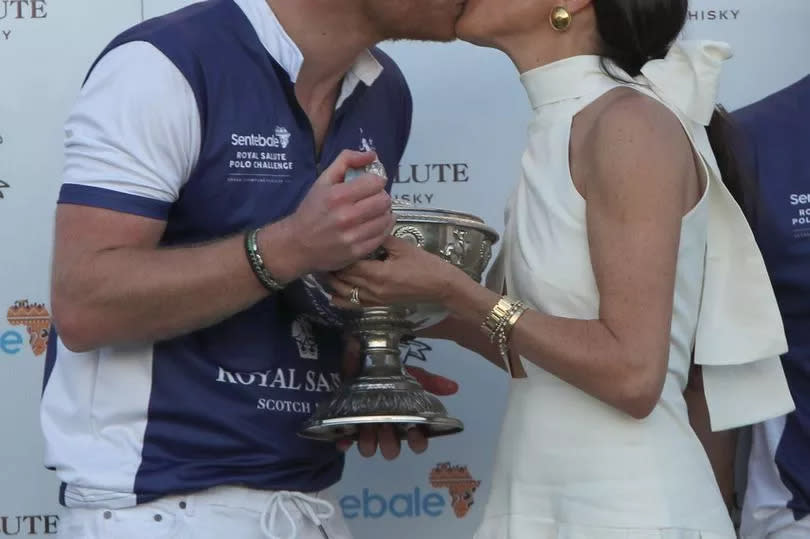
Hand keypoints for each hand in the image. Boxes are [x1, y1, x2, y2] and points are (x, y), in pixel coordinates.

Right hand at [276, 150, 394, 276]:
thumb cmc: (311, 209)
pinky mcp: (357, 252)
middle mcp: (346, 216)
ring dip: (383, 213)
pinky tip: (374, 224)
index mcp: (338, 195)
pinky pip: (382, 236)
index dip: (376, 181)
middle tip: (373, 199)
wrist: (297, 244)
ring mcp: (353, 236)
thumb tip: (372, 154)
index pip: (376, 182)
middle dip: (381, 197)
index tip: (371, 185)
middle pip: (384, 201)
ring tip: (374, 212)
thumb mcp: (323, 180)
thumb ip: (346, 160)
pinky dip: (382, 228)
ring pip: (386, 219)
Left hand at [327, 236, 463, 307]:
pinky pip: (355, 304)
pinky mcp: (379, 305)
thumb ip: (382, 238)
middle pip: (344, 279)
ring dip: (334, 283)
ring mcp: (375, 300)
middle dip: (332, 268)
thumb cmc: (425, 264)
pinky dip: (343, 298)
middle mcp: (373, 289)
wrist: (441, 287)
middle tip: (324, 254)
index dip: (338, 255)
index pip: (349, 264)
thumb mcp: (403, 247)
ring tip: (327, 270)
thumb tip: (365, 227)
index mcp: (378, 273)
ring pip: (346, 293)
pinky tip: (334, 293)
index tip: (330, 243)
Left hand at [338, 339, 458, 459]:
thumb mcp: (410, 373)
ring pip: (369, 449)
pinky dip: (344, 442)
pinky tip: (344, 438)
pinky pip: (343, 442)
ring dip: (369, 442)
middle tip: (387, 425)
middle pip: (392, 449)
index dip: (418, 442)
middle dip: (390, 442)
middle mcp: (386, 429)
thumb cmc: (387, 372)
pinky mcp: (345, 426)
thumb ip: (429, 381)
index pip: (416, 441)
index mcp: (404, 420)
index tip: (416, 434)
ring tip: (367, 425)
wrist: (359, 358)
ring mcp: (365, 429)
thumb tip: (454, 387)